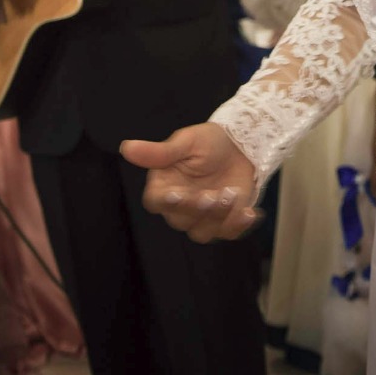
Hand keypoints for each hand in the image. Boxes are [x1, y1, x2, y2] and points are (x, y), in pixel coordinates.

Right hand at [120, 122, 258, 242]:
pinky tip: (249, 212)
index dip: (166, 201)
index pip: (156, 202)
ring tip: (233, 194)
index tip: (179, 193)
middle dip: (198, 209)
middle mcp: (180, 206)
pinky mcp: (224, 223)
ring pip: (202, 232)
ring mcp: (202, 217)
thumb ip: (159, 151)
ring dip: (219, 217)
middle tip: (213, 194)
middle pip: (180, 220)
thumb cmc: (209, 141)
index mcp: (165, 185)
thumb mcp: (186, 142)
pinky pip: (228, 233)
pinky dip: (239, 225)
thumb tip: (125, 147)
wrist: (243, 145)